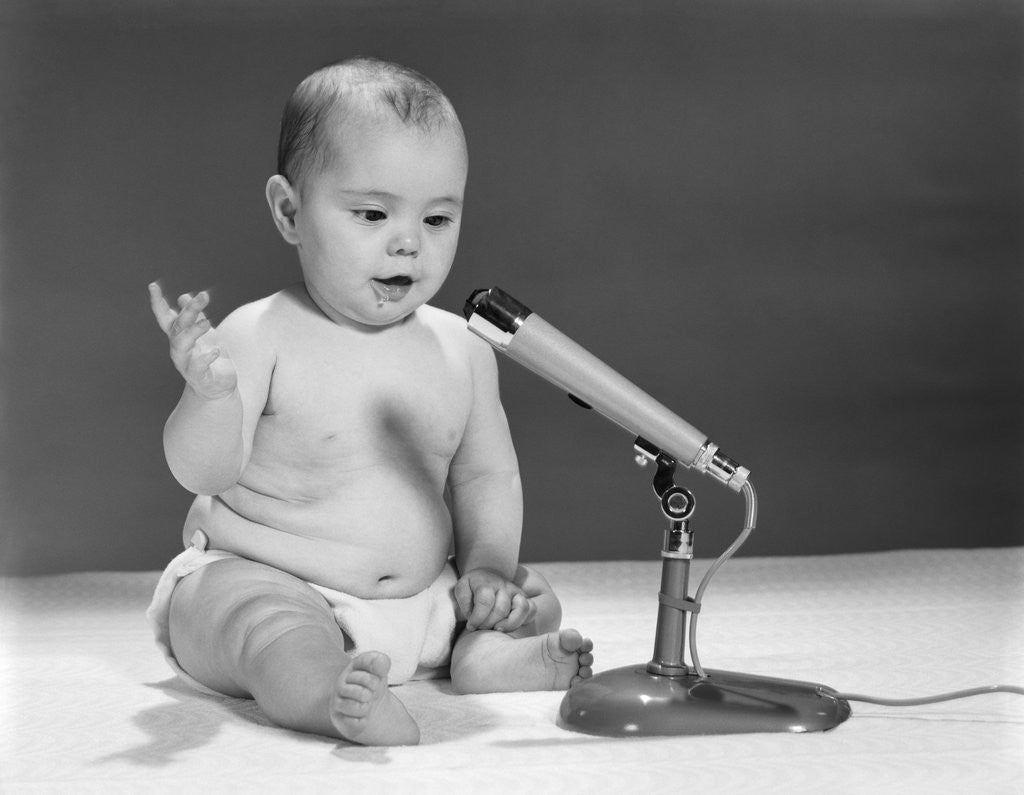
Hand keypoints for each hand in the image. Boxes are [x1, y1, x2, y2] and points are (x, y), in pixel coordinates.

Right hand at [149, 282, 236, 399]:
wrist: (217, 387)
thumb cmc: (208, 357)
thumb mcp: (203, 334)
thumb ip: (194, 316)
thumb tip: (184, 296)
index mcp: (179, 336)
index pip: (165, 317)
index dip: (157, 302)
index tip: (152, 285)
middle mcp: (178, 349)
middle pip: (178, 326)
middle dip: (189, 310)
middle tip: (203, 296)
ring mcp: (187, 363)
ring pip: (181, 346)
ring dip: (193, 332)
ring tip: (207, 322)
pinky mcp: (200, 377)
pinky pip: (198, 368)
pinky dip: (205, 359)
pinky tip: (215, 351)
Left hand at [453, 568, 536, 632]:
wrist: (486, 575)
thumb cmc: (472, 587)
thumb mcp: (461, 589)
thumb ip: (463, 601)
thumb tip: (472, 616)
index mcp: (486, 584)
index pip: (485, 602)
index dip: (477, 618)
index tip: (470, 626)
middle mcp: (504, 586)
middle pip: (501, 609)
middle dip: (489, 624)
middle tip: (481, 628)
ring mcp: (516, 592)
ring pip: (521, 608)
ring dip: (509, 624)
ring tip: (497, 629)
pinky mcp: (524, 598)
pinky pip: (532, 609)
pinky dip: (524, 620)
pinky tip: (510, 625)